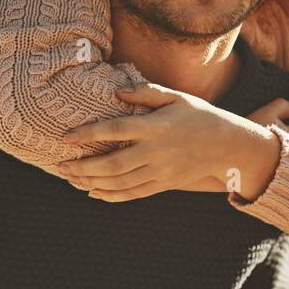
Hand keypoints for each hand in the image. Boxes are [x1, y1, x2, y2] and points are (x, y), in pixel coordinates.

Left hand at [57, 84, 288, 202]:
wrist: (228, 145)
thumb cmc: (200, 115)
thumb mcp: (177, 97)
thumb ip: (147, 93)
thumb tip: (117, 93)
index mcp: (157, 126)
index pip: (115, 130)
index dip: (88, 134)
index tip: (65, 137)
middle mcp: (157, 151)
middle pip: (113, 164)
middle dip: (83, 167)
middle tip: (60, 166)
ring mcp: (161, 171)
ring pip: (121, 182)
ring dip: (92, 183)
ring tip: (71, 178)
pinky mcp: (165, 183)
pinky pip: (134, 194)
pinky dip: (111, 196)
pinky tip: (94, 192)